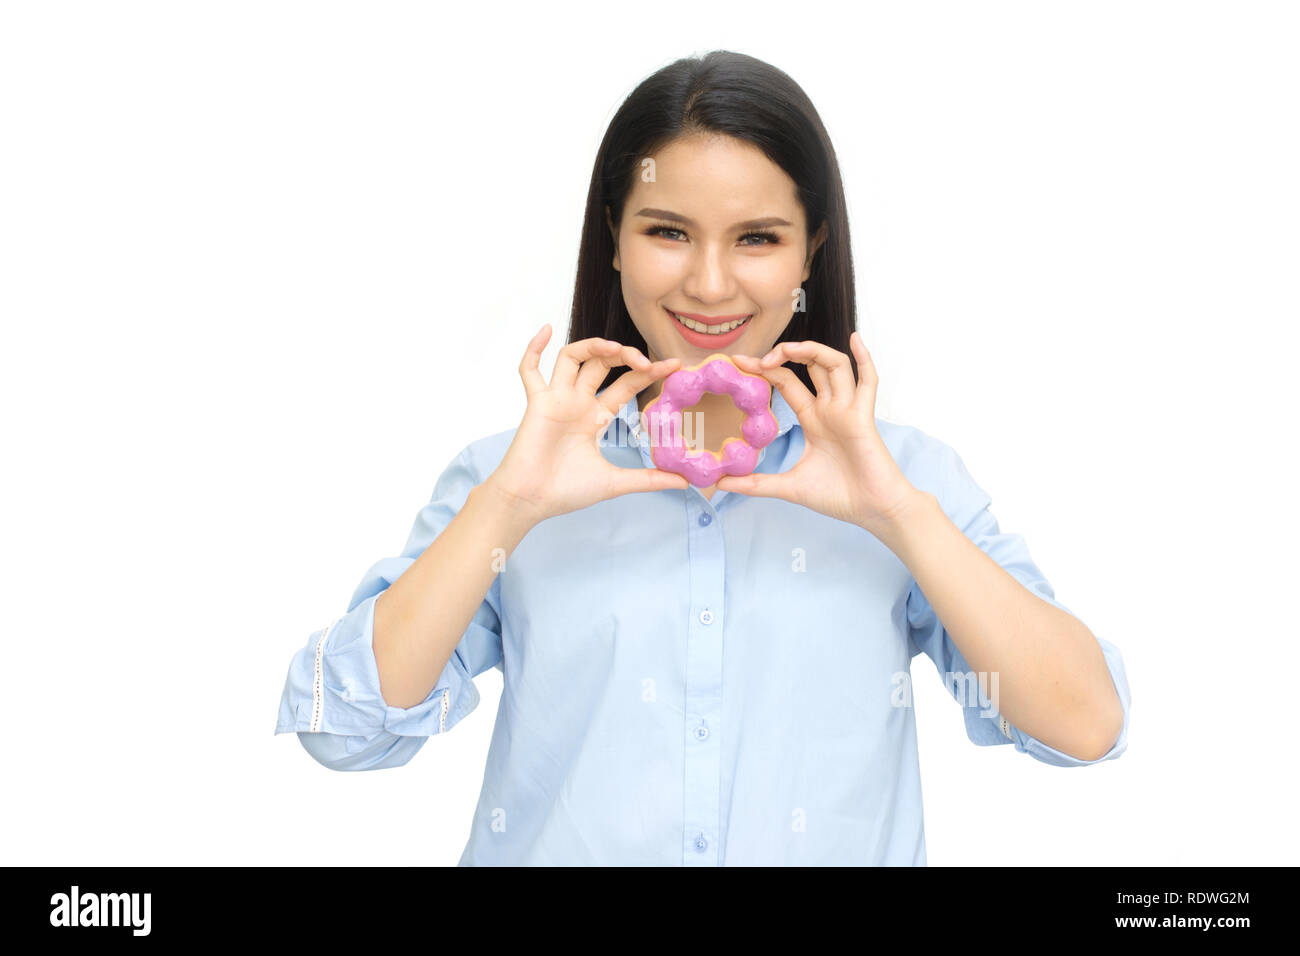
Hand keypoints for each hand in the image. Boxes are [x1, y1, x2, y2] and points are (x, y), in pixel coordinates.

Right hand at [485, 325, 689, 523]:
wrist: (532, 502)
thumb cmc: (566, 491)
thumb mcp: (615, 482)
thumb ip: (648, 478)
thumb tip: (684, 482)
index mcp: (595, 417)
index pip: (626, 385)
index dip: (648, 373)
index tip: (673, 365)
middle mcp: (577, 403)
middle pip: (602, 364)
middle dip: (626, 357)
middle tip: (647, 362)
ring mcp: (556, 400)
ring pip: (572, 357)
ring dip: (593, 346)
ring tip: (616, 348)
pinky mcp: (537, 403)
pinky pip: (530, 370)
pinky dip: (534, 348)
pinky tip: (546, 329)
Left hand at [716, 332, 923, 531]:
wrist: (872, 512)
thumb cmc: (838, 497)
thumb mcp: (788, 487)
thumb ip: (756, 483)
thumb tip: (721, 484)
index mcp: (814, 419)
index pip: (787, 382)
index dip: (765, 370)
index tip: (739, 361)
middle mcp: (831, 409)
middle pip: (809, 366)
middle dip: (784, 355)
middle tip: (756, 359)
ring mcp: (848, 410)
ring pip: (834, 365)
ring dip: (811, 351)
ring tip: (786, 350)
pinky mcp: (863, 418)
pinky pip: (868, 382)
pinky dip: (865, 358)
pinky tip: (855, 338)